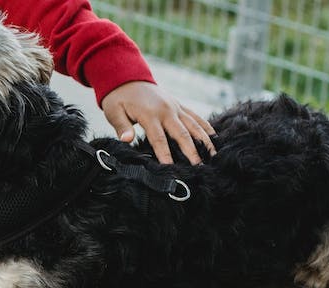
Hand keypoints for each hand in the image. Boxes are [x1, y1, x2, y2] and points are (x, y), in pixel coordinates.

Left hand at [102, 81, 216, 164]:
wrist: (127, 77)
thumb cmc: (118, 98)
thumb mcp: (114, 112)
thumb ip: (121, 126)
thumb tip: (126, 139)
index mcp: (150, 114)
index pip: (159, 139)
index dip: (165, 154)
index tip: (171, 168)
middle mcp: (166, 110)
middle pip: (182, 134)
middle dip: (191, 152)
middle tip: (199, 167)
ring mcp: (175, 107)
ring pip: (194, 125)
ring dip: (204, 141)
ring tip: (214, 156)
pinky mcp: (179, 105)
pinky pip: (196, 117)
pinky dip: (206, 127)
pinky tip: (214, 138)